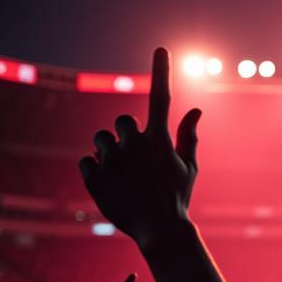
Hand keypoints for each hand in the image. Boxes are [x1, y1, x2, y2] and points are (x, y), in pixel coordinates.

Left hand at [79, 48, 200, 248]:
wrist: (159, 232)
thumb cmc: (177, 198)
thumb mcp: (188, 168)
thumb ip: (189, 137)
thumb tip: (196, 110)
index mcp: (160, 141)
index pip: (161, 97)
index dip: (161, 71)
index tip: (161, 49)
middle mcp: (135, 146)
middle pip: (121, 121)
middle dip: (126, 135)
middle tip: (135, 159)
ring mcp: (113, 161)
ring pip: (100, 139)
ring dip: (108, 152)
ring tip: (122, 175)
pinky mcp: (94, 178)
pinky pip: (86, 161)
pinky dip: (95, 171)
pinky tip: (111, 186)